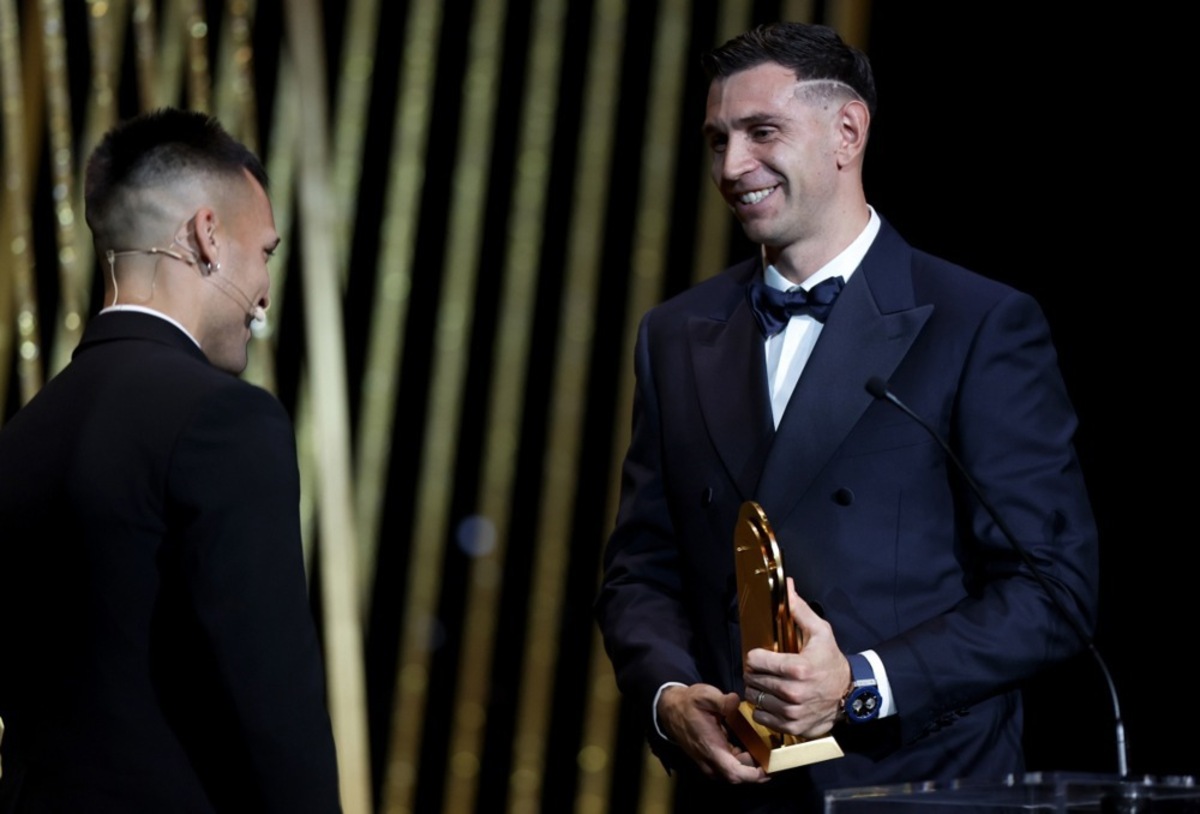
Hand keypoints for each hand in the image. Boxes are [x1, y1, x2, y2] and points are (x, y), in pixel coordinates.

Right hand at [657, 683, 768, 783]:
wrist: (670, 709)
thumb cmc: (689, 703)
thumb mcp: (705, 696)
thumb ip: (722, 701)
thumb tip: (736, 701)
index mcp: (711, 749)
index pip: (735, 773)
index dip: (755, 775)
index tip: (770, 766)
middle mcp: (709, 761)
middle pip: (738, 776)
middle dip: (756, 767)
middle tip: (770, 752)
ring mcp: (708, 763)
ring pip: (734, 772)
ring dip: (748, 764)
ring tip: (762, 747)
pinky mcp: (708, 760)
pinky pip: (728, 767)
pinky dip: (741, 760)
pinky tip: (749, 745)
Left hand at [743, 578, 849, 738]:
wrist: (850, 695)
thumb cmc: (832, 662)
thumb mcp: (820, 632)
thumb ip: (800, 611)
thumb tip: (787, 588)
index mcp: (798, 668)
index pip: (755, 661)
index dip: (755, 656)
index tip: (761, 656)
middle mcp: (794, 693)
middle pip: (753, 679)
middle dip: (754, 672)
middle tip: (763, 669)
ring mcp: (792, 712)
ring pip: (754, 697)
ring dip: (757, 689)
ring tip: (768, 683)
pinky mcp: (792, 727)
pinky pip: (761, 716)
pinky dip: (762, 708)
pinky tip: (773, 700)